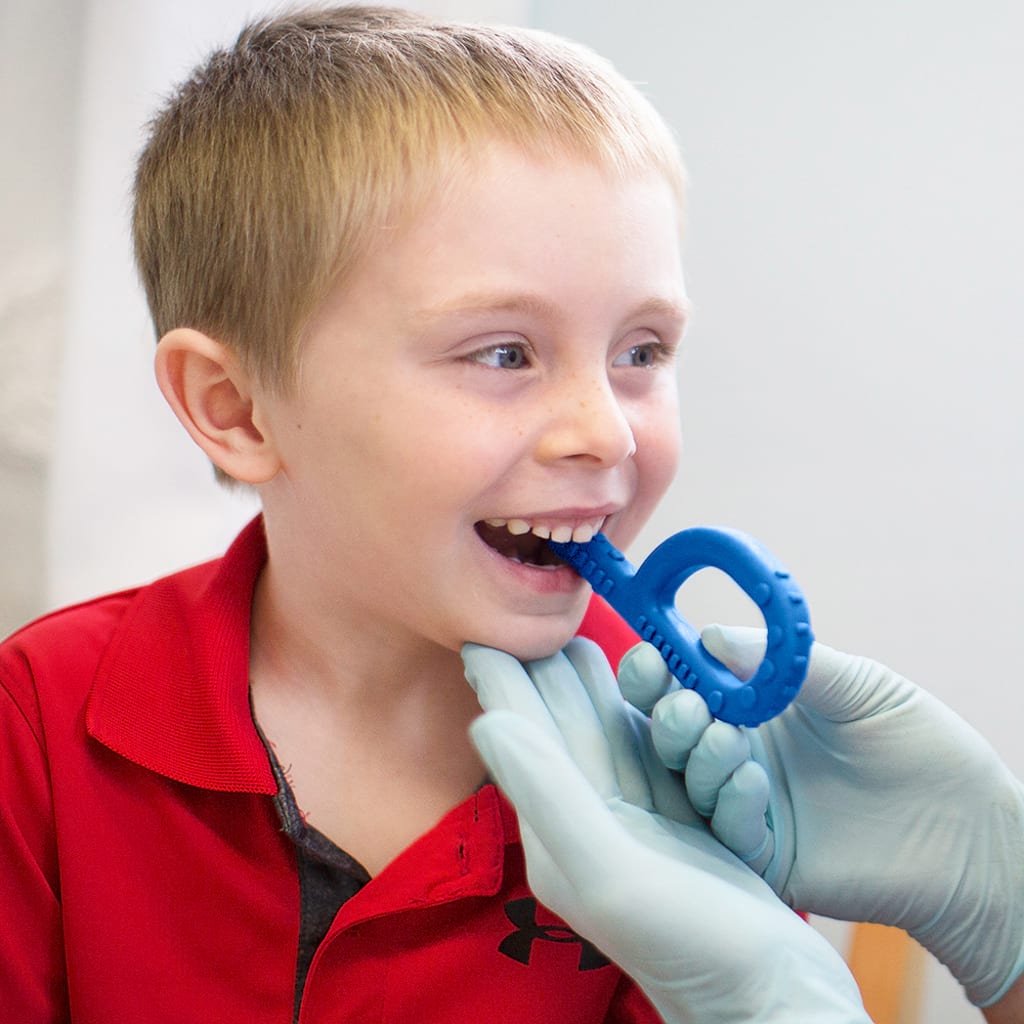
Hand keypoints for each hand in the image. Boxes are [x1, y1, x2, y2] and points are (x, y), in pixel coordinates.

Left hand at [463, 639, 869, 1023]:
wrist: (770, 997)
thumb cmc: (688, 946)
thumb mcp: (607, 871)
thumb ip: (547, 793)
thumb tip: (486, 720)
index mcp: (557, 828)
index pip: (521, 736)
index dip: (500, 681)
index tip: (476, 629)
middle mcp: (589, 819)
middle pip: (562, 725)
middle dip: (544, 669)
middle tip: (526, 614)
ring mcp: (634, 820)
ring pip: (606, 731)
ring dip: (591, 683)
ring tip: (574, 634)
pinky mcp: (679, 822)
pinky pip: (652, 750)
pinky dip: (643, 711)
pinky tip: (641, 683)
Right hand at [621, 626, 1023, 1008]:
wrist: (970, 828)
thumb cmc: (919, 743)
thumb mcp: (857, 684)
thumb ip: (784, 661)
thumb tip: (711, 637)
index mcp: (753, 705)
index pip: (684, 681)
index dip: (659, 669)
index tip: (653, 656)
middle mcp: (740, 752)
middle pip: (669, 731)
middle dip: (666, 713)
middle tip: (687, 705)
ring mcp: (749, 804)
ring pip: (688, 780)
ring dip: (697, 755)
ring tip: (730, 740)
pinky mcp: (766, 855)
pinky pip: (726, 829)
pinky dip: (729, 802)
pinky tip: (753, 784)